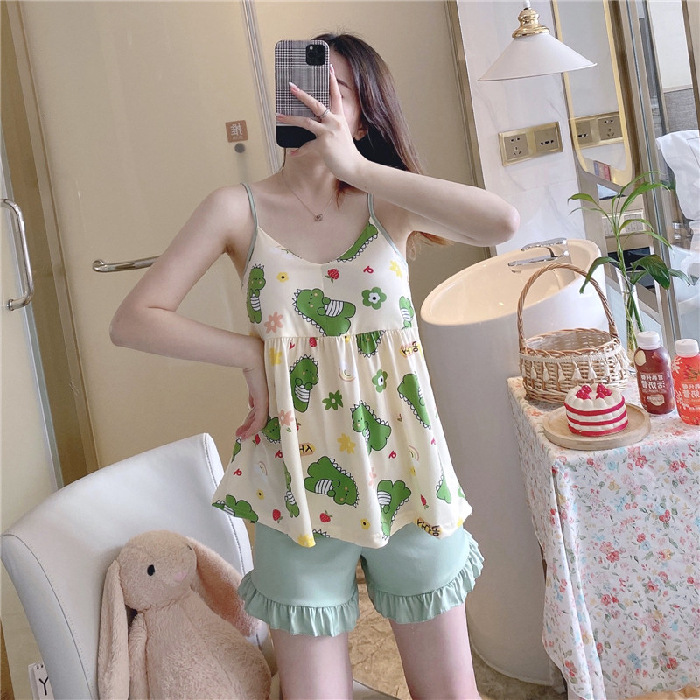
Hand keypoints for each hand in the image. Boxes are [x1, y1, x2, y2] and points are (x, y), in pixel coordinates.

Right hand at [235, 339, 268, 440]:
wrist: (253, 357)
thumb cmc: (255, 365)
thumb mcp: (254, 384)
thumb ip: (254, 395)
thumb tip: (251, 405)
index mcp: (271, 395)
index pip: (264, 410)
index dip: (255, 419)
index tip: (248, 426)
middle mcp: (272, 399)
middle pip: (261, 417)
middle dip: (250, 427)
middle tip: (243, 434)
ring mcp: (268, 400)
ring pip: (260, 421)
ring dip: (249, 429)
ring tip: (241, 435)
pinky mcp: (264, 401)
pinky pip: (260, 420)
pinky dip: (252, 428)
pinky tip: (245, 433)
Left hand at [276, 66, 366, 183]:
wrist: (355, 167)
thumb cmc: (348, 154)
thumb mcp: (342, 136)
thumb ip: (331, 129)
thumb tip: (317, 127)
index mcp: (340, 118)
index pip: (336, 96)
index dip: (332, 81)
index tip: (328, 68)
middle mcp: (334, 122)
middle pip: (315, 104)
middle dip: (302, 95)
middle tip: (291, 87)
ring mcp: (328, 132)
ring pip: (306, 122)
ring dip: (290, 118)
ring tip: (279, 116)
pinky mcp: (323, 144)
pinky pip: (306, 146)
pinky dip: (298, 151)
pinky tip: (292, 154)